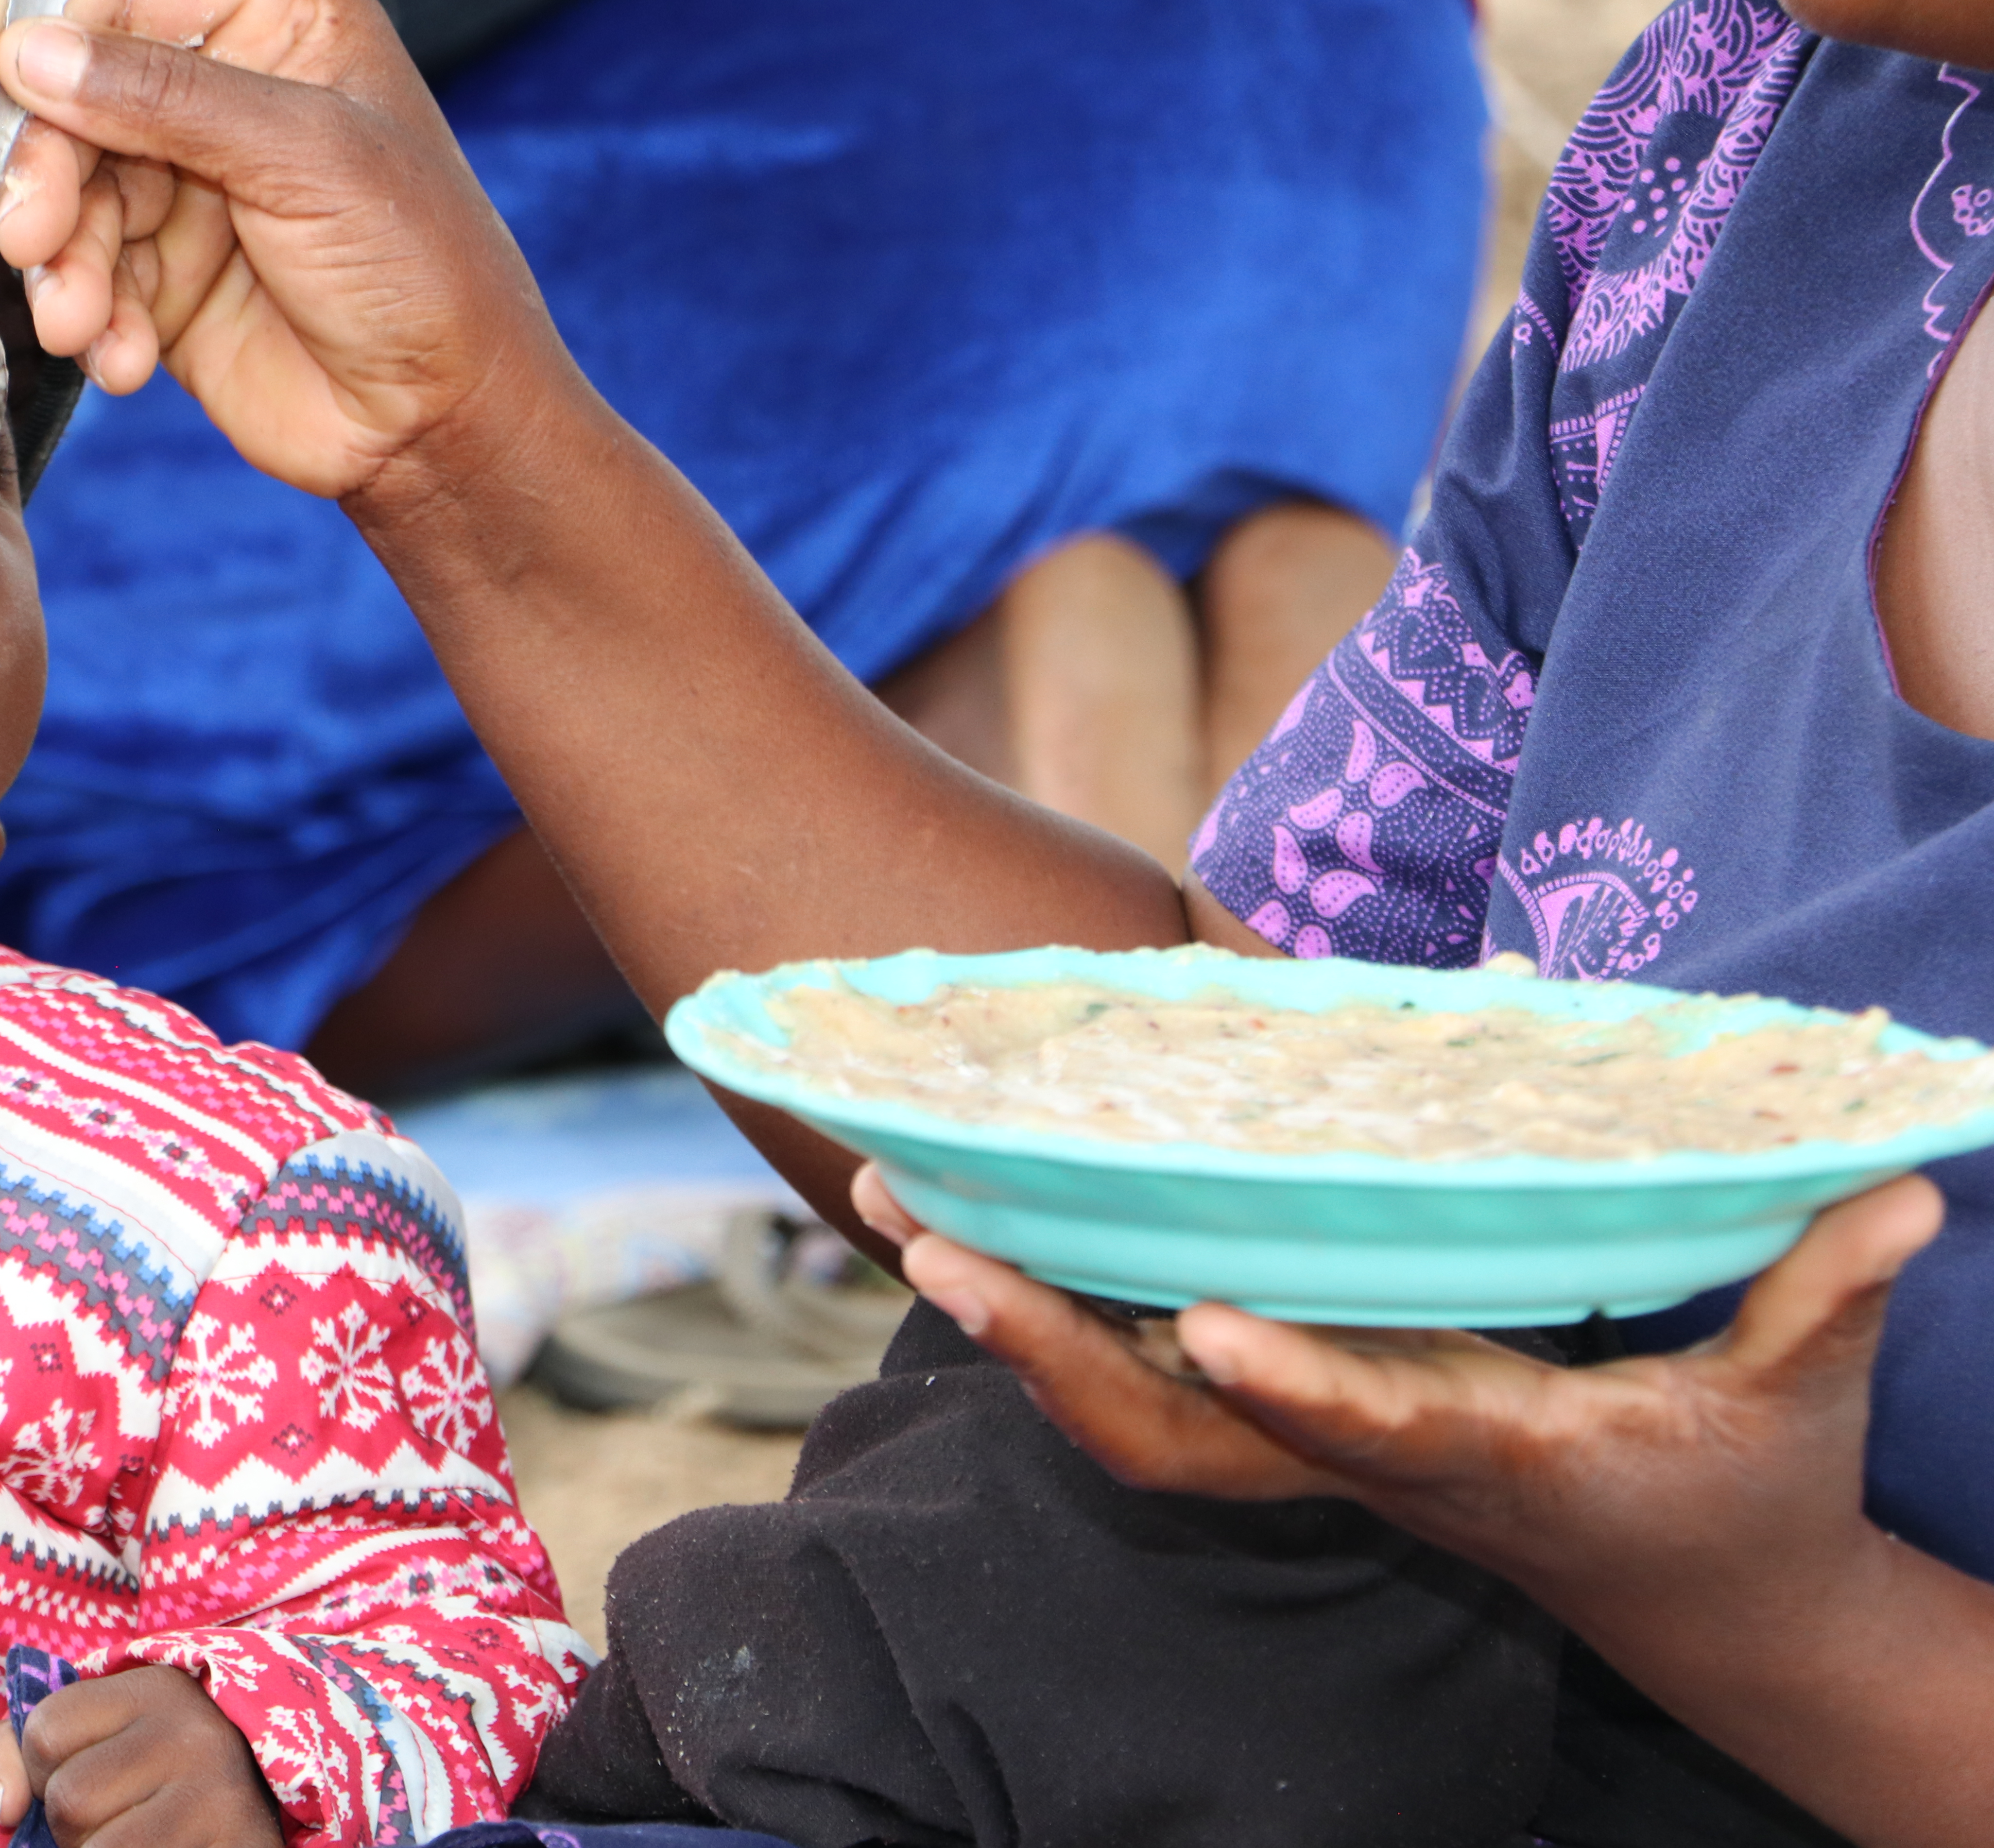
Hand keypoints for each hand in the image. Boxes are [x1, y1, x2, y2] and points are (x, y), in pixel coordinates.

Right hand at [0, 0, 591, 505]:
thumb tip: (35, 51)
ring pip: (74, 200)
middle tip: (33, 237)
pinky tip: (126, 363)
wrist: (442, 423)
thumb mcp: (305, 157)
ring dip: (63, 265)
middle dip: (47, 175)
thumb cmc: (419, 270)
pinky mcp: (174, 284)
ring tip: (77, 322)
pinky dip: (94, 323)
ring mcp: (196, 194)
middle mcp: (229, 102)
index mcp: (278, 30)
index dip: (37, 28)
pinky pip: (94, 282)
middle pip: (78, 104)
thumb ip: (167, 97)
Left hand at [0, 1663, 279, 1847]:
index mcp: (152, 1689)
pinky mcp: (240, 1845)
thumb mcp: (71, 1742)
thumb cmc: (137, 1778)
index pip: (43, 1734)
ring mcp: (221, 1796)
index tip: (80, 1771)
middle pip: (70, 1799)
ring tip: (134, 1838)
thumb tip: (0, 1808)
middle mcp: (194, 1733)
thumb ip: (0, 1754)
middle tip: (113, 1817)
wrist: (245, 1808)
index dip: (39, 1771)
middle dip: (71, 1827)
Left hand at [853, 1165, 1936, 1603]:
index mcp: (1490, 1456)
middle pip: (1176, 1436)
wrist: (1705, 1604)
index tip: (1206, 1328)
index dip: (1297, 1389)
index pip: (1372, 1429)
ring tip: (905, 1215)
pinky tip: (985, 1237)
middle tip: (933, 1241)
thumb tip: (1901, 1193)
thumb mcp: (1797, 1399)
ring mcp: (1321, 1448)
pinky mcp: (1303, 1424)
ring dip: (1017, 1323)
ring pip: (1130, 1412)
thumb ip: (1827, 1294)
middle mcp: (1371, 1458)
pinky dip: (1060, 1321)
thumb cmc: (1746, 1491)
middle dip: (1048, 1350)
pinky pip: (1148, 1384)